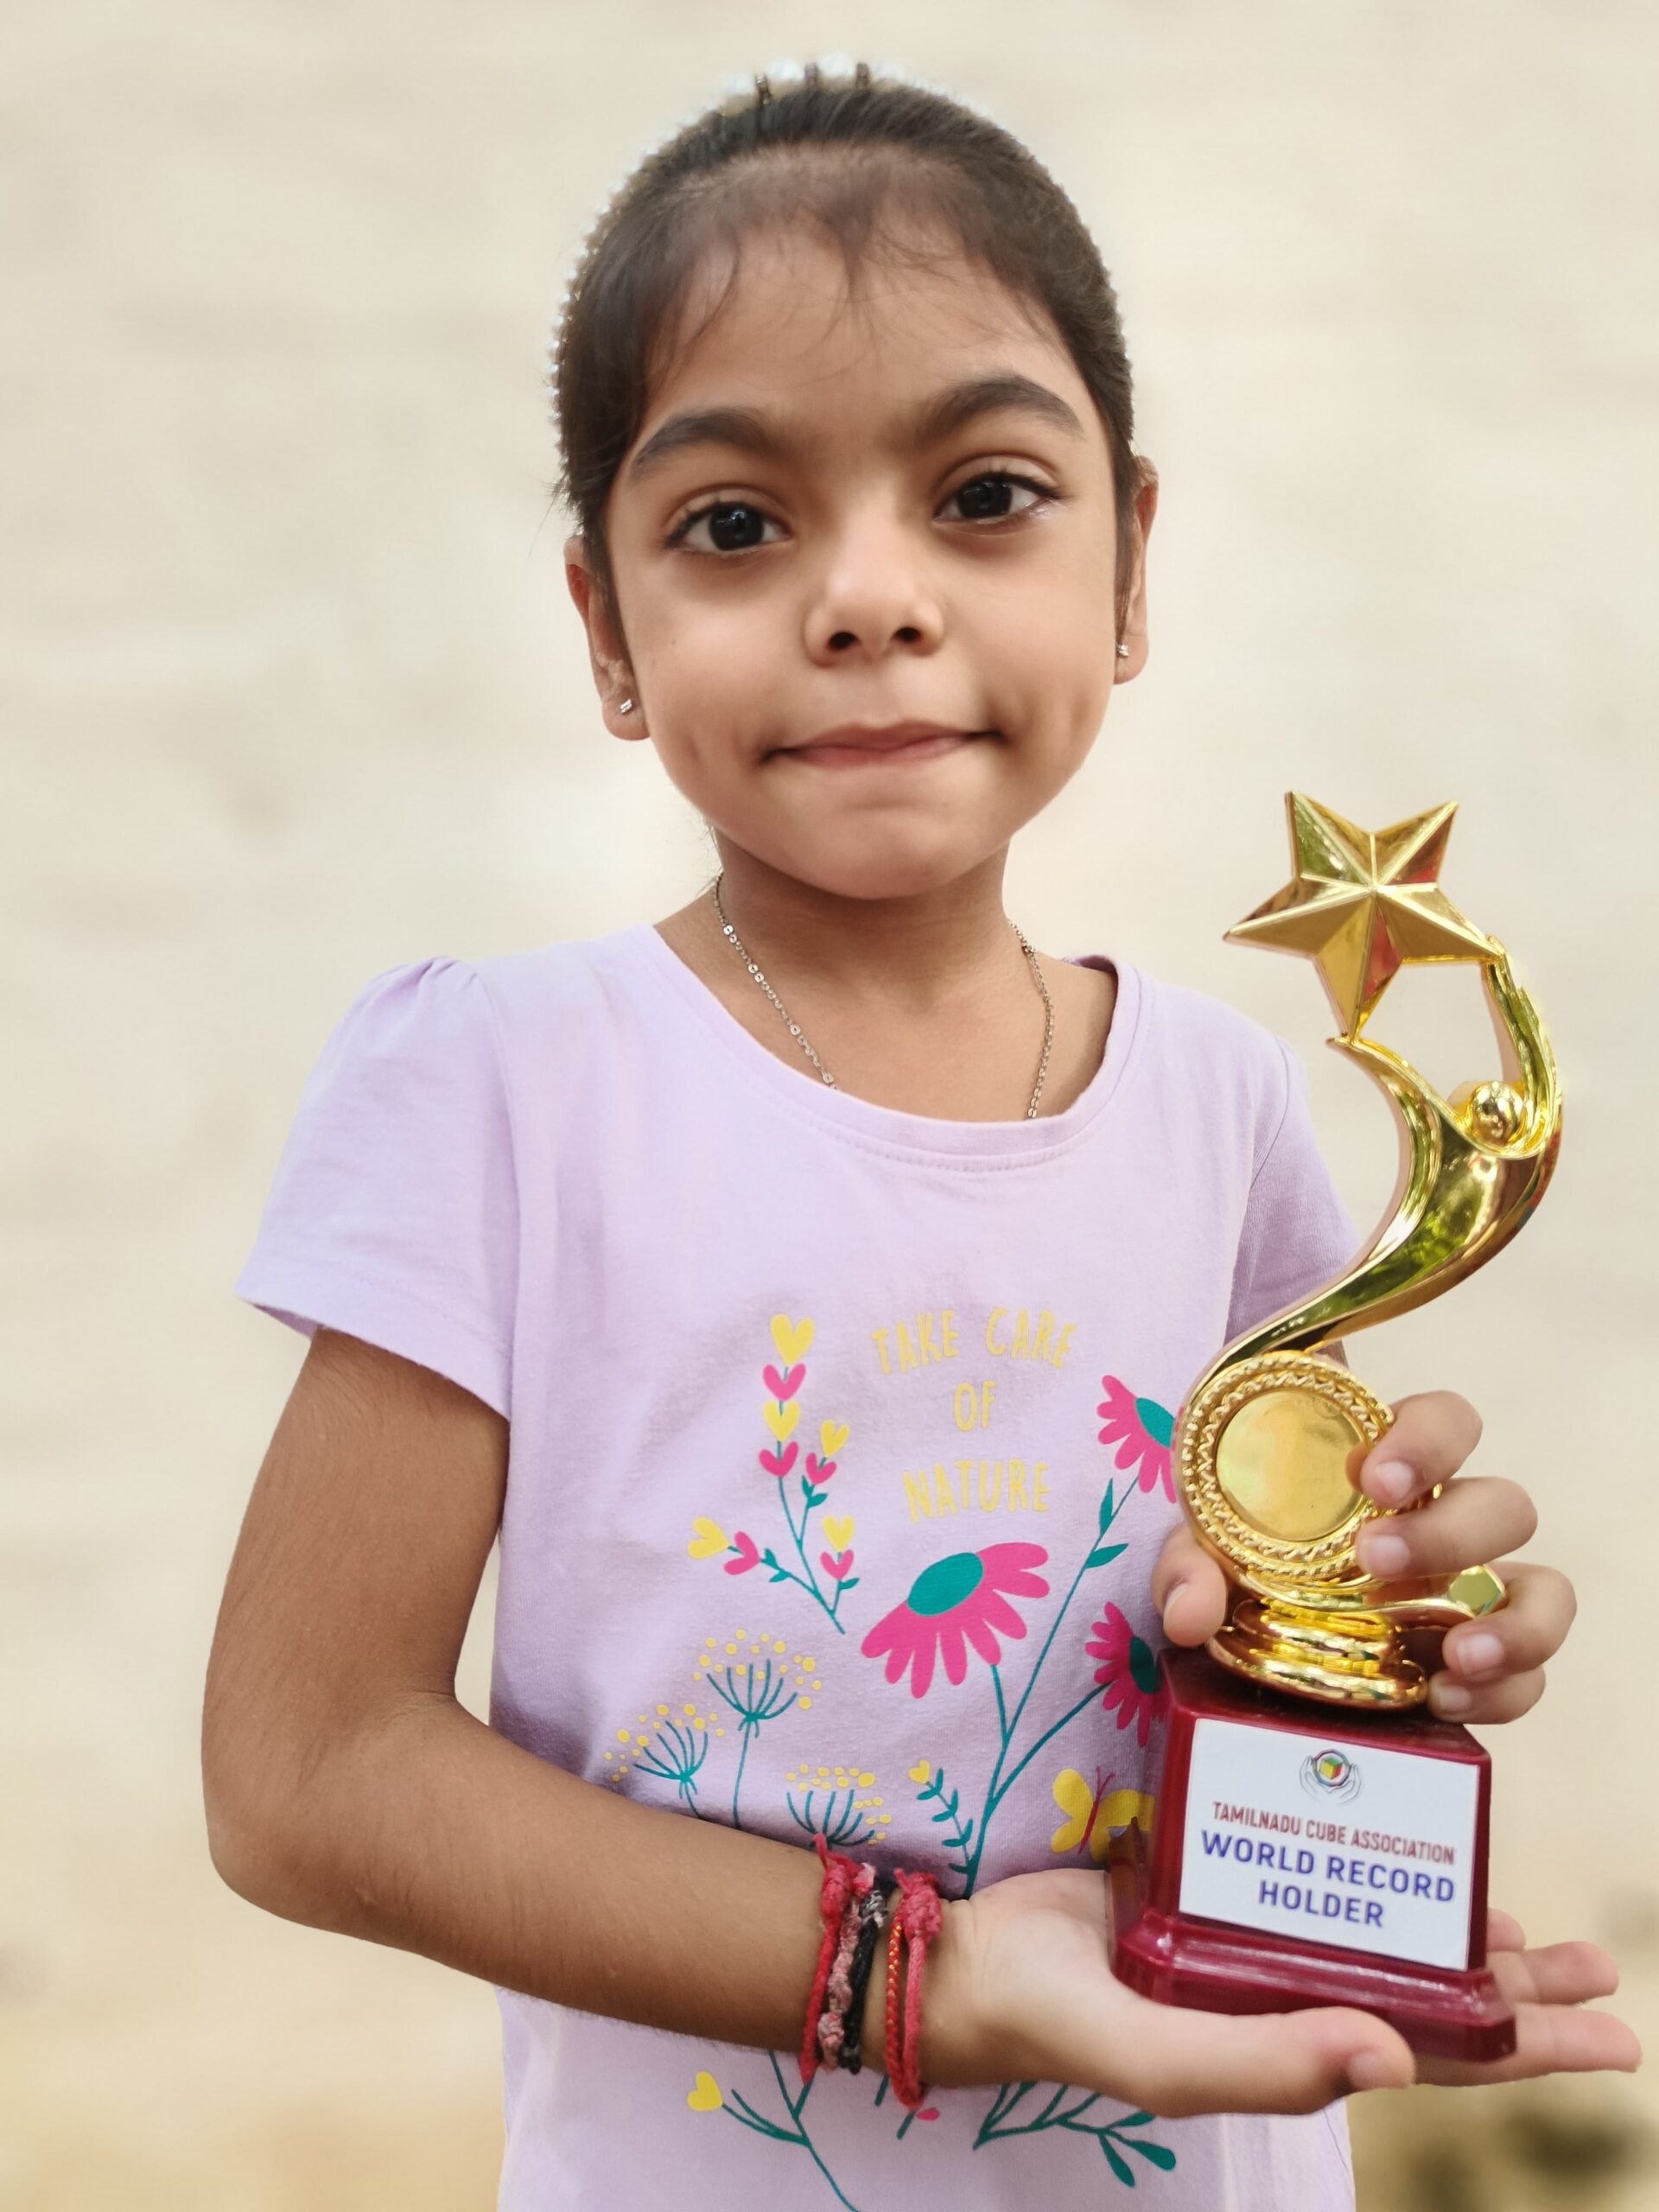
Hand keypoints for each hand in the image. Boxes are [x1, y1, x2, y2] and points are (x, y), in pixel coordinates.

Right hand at [920, 1874, 1636, 2114]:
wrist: (965, 1953)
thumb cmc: (1059, 2017)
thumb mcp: (1159, 2056)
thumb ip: (1265, 2064)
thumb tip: (1396, 2054)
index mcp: (1289, 2036)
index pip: (1436, 2050)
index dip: (1528, 2047)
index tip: (1616, 2033)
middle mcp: (1284, 1985)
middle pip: (1425, 1989)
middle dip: (1516, 1983)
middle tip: (1591, 1957)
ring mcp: (1249, 1925)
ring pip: (1374, 1924)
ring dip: (1451, 1919)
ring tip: (1526, 1913)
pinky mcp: (1208, 1862)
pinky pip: (1301, 1857)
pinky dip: (1355, 1847)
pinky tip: (1389, 1824)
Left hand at [1153, 1391, 1575, 1721]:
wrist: (1252, 1630)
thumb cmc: (1241, 1551)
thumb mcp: (1203, 1547)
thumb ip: (1189, 1566)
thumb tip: (1190, 1614)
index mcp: (1390, 1465)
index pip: (1447, 1419)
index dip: (1426, 1440)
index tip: (1372, 1478)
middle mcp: (1448, 1520)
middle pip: (1504, 1503)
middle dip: (1451, 1532)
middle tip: (1378, 1562)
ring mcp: (1475, 1593)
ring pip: (1545, 1588)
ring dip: (1516, 1622)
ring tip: (1457, 1655)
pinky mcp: (1483, 1661)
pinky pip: (1532, 1672)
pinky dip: (1507, 1688)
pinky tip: (1447, 1697)